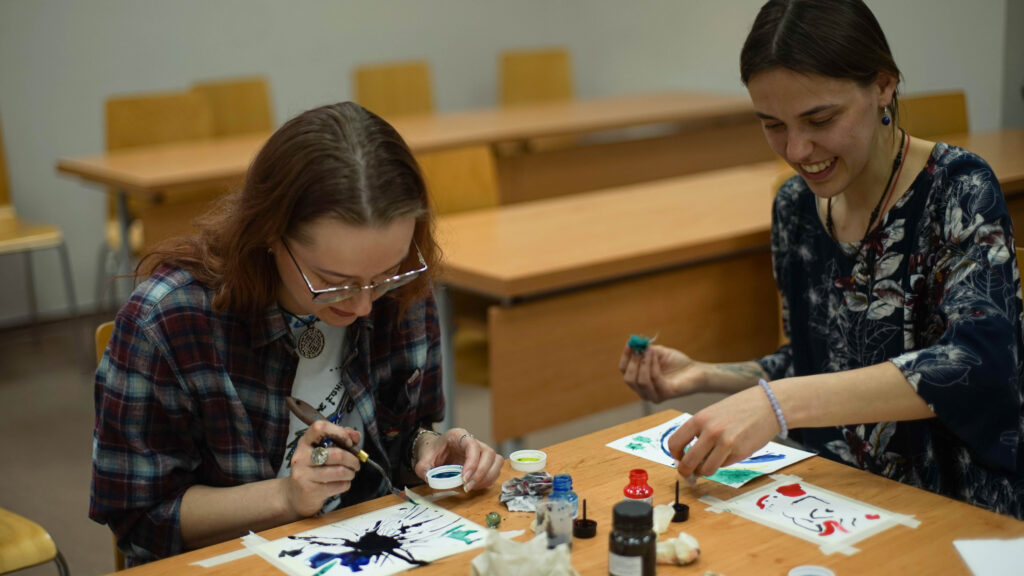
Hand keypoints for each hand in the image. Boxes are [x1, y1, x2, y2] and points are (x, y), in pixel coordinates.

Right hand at [282, 419, 361, 516]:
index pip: (320, 428)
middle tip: (356, 463)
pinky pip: (338, 486)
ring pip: (339, 471)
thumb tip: (356, 435)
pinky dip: (346, 484)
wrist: (295, 495)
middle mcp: (301, 457)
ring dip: (351, 473)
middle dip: (353, 459)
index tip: (349, 442)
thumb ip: (340, 438)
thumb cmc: (313, 469)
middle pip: (336, 454)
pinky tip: (342, 483)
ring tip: (350, 473)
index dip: (339, 432)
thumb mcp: (322, 450)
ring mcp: (304, 474)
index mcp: (304, 442)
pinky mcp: (310, 490)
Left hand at [414, 428, 503, 490]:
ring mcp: (480, 450)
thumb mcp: (423, 461)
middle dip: (481, 473)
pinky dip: (488, 479)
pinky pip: (495, 469)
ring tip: (472, 487)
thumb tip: (431, 479)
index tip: (464, 478)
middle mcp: (472, 441)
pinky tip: (475, 486)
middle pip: (488, 453)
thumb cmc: (431, 453)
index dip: (472, 462)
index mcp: (458, 435)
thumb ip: (424, 469)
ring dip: (487, 476)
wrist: (434, 453)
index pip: (472, 445)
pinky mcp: (484, 461)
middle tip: (467, 486)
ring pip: (496, 460)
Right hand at [619, 342, 704, 402]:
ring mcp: (654, 395)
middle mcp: (643, 390)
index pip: (624, 371)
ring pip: (640, 381)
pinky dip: (654, 366)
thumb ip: (645, 349)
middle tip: (639, 349)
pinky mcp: (665, 395)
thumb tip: (634, 343)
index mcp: (638, 380)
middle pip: (628, 379)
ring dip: (644, 363)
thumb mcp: (657, 352)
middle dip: (633, 362)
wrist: (695, 371)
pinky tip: (657, 356)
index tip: (630, 343)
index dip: (625, 357)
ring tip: (650, 351)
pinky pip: (654, 380)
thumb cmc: (676, 362)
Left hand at [666, 386, 780, 478]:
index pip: (674, 443)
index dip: (675, 455)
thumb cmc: (738, 409)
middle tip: (689, 474)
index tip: (679, 459)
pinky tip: (729, 453)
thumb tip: (685, 456)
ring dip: (705, 470)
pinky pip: (723, 466)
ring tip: (710, 462)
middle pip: (687, 462)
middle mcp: (710, 431)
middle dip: (686, 472)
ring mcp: (725, 442)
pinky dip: (722, 464)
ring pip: (705, 469)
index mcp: (699, 419)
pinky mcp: (739, 452)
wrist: (768, 405)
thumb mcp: (711, 414)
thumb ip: (698, 432)